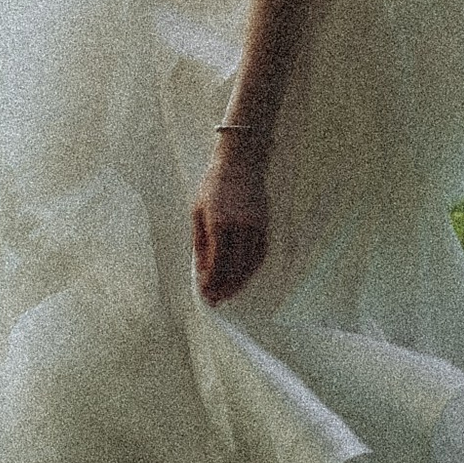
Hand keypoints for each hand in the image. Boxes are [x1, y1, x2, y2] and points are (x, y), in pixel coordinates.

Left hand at [193, 133, 268, 306]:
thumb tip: (200, 267)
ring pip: (250, 264)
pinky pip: (260, 253)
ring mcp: (256, 226)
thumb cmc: (214, 184)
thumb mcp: (198, 210)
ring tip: (228, 293)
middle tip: (216, 301)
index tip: (204, 294)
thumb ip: (199, 241)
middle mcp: (240, 228)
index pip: (216, 263)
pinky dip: (252, 269)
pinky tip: (244, 276)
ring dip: (239, 282)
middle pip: (235, 268)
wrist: (241, 161)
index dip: (211, 281)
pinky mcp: (265, 224)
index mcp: (219, 224)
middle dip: (224, 288)